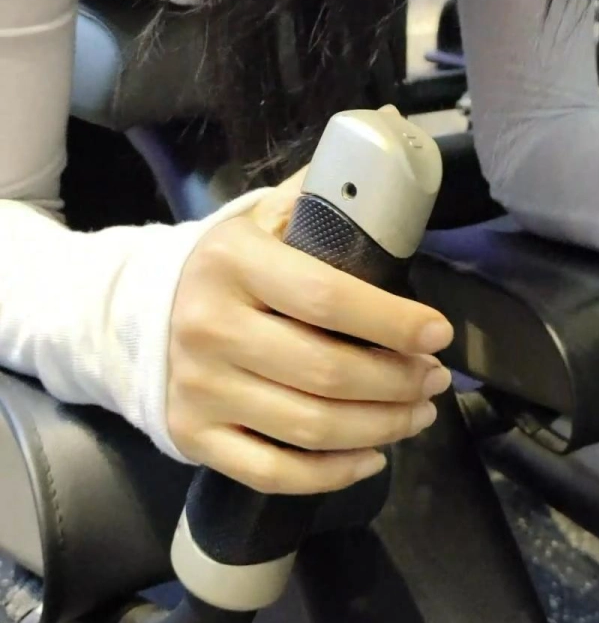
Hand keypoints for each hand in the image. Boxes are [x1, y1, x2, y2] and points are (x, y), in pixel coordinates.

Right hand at [167, 170, 453, 494]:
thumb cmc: (228, 266)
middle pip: (326, 372)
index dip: (392, 321)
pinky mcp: (194, 437)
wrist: (137, 314)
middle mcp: (209, 327)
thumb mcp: (265, 217)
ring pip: (310, 427)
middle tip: (434, 378)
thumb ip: (323, 196)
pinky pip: (275, 472)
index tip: (438, 333)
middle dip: (398, 380)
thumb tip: (390, 148)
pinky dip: (333, 473)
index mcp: (233, 262)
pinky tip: (372, 456)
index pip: (326, 296)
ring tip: (418, 412)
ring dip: (382, 426)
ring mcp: (199, 389)